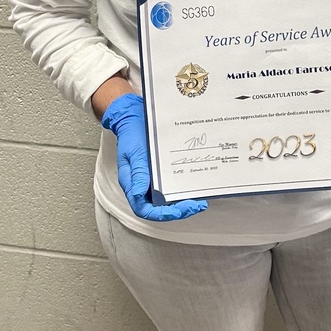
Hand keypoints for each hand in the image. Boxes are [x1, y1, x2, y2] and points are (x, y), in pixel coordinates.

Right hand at [101, 93, 207, 221]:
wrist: (134, 116)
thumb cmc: (131, 133)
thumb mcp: (134, 152)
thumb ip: (138, 173)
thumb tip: (140, 195)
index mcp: (132, 184)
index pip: (145, 209)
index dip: (162, 215)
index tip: (179, 211)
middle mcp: (142, 185)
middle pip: (159, 208)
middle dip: (179, 210)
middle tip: (198, 205)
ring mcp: (152, 179)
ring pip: (167, 200)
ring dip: (183, 202)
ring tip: (200, 199)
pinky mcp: (160, 172)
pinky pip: (172, 184)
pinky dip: (183, 188)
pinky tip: (194, 186)